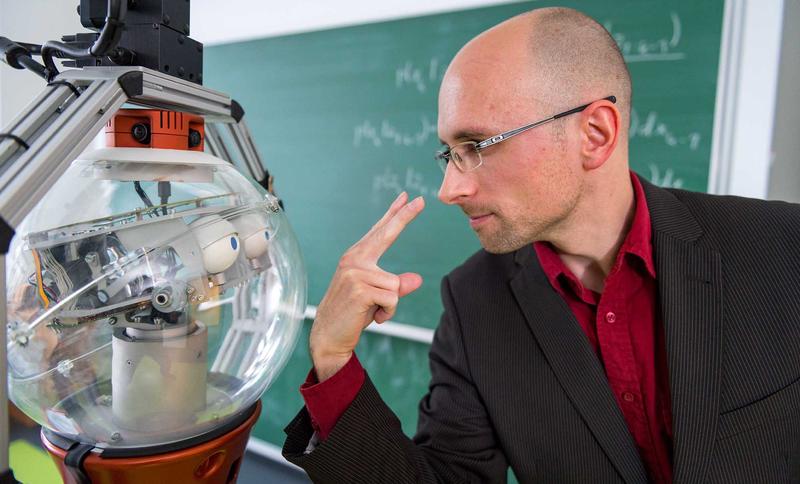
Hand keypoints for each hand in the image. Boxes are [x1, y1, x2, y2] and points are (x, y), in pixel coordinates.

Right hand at [309, 192, 424, 380]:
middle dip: (404, 216)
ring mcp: (355, 273)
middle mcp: (354, 260)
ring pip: (395, 285)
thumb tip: (418, 279)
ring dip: (390, 305)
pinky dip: (388, 313)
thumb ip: (395, 285)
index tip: (408, 197)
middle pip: (386, 234)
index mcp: (357, 257)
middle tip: (421, 199)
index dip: (394, 214)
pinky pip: (392, 299)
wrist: (329, 335)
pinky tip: (373, 317)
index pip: (380, 231)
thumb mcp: (377, 298)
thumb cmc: (352, 314)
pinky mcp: (359, 288)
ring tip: (373, 311)